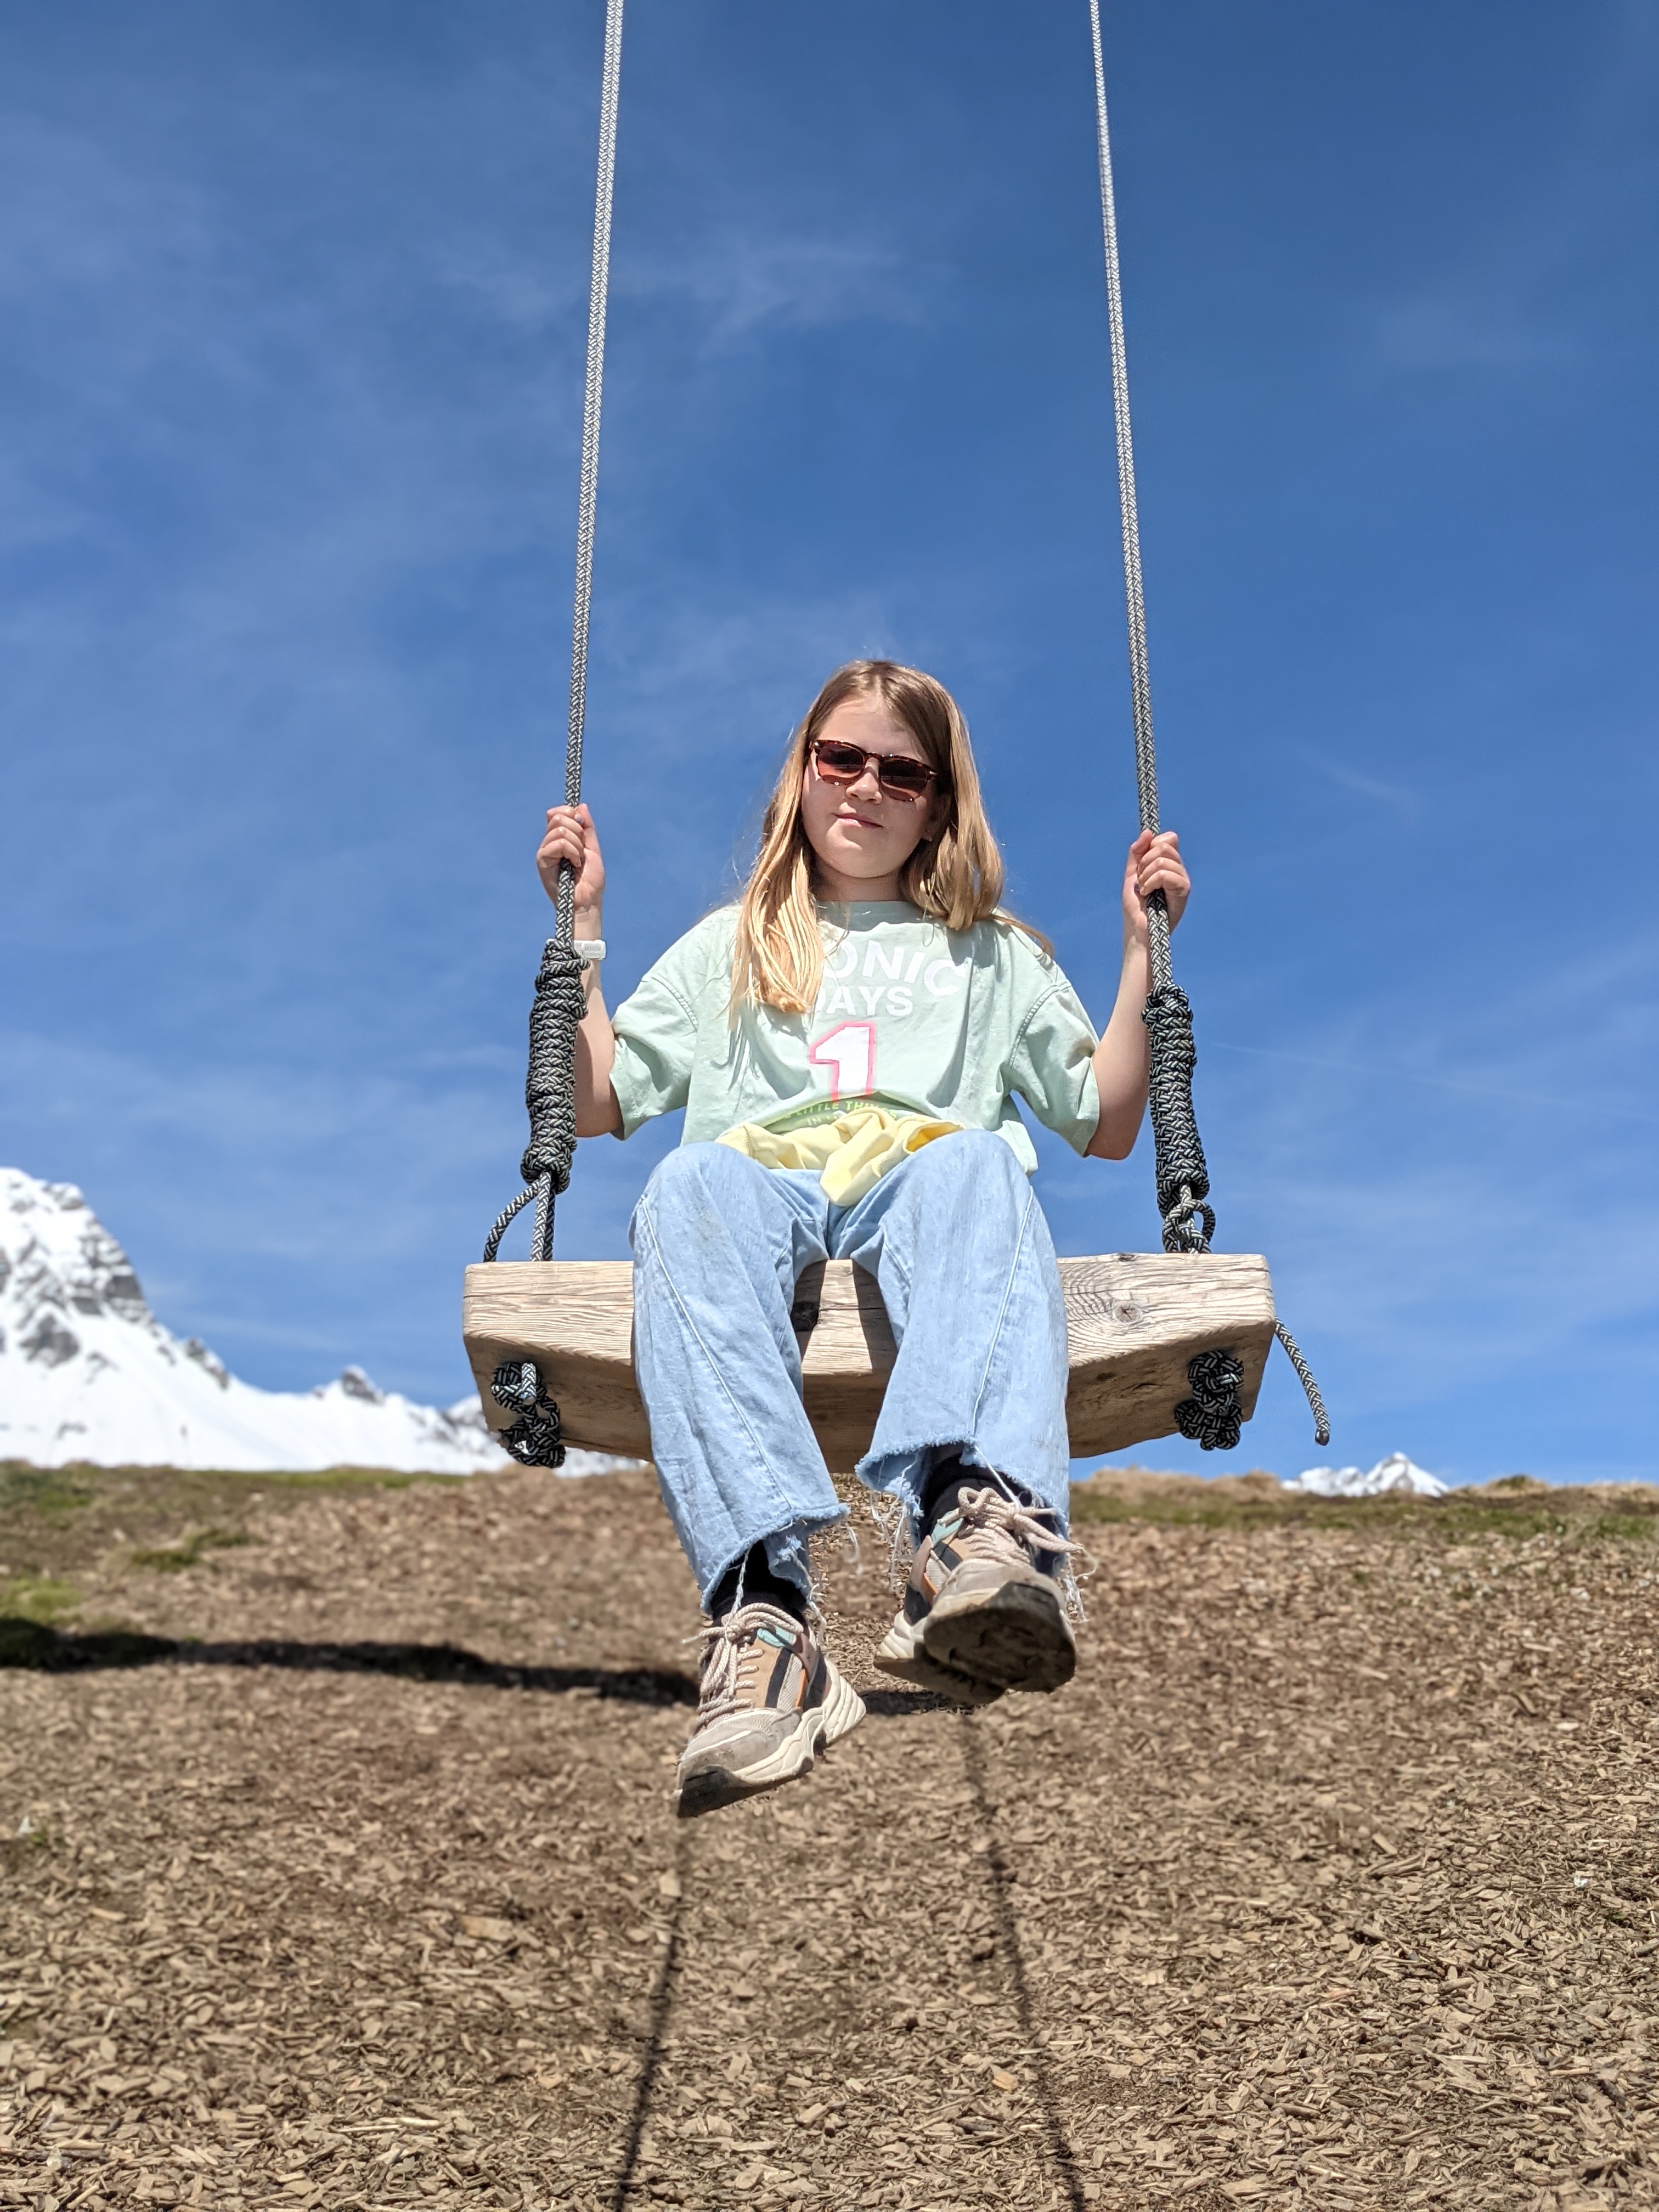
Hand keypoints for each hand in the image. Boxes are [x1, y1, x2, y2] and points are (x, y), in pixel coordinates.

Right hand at [537, 802, 604, 927]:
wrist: (587, 902)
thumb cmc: (591, 881)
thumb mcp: (593, 849)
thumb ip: (587, 828)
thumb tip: (581, 806)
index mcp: (560, 839)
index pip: (557, 813)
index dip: (570, 813)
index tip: (582, 827)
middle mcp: (549, 843)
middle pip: (557, 817)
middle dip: (577, 830)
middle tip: (582, 849)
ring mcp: (545, 851)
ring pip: (560, 829)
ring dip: (576, 844)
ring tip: (578, 861)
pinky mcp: (542, 861)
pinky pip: (559, 843)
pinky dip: (572, 852)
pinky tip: (574, 865)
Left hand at [1121, 828, 1188, 945]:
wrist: (1137, 930)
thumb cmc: (1136, 907)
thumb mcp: (1131, 874)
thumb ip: (1137, 852)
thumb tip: (1148, 831)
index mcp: (1169, 863)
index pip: (1168, 838)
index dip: (1151, 846)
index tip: (1141, 865)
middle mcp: (1179, 869)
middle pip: (1165, 845)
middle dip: (1145, 861)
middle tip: (1141, 879)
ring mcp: (1183, 879)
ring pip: (1163, 859)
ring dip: (1145, 875)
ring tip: (1144, 889)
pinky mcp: (1183, 890)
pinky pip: (1165, 874)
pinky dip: (1150, 882)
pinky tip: (1148, 894)